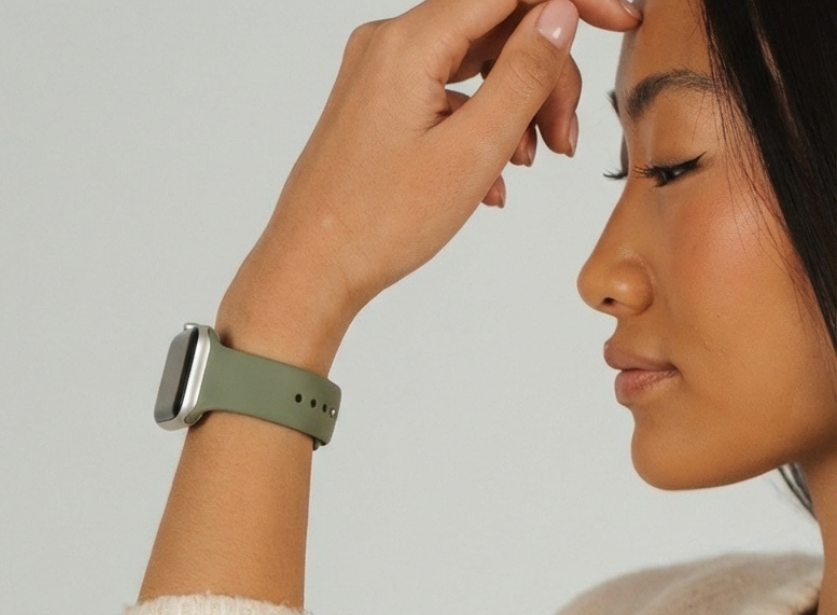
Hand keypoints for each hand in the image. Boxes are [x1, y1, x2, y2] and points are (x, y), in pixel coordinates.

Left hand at [216, 0, 640, 371]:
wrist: (309, 270)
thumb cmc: (376, 224)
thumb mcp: (471, 151)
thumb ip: (523, 76)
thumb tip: (559, 14)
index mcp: (410, 43)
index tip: (621, 19)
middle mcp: (389, 46)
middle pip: (495, 27)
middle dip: (543, 78)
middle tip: (564, 140)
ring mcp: (379, 77)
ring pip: (473, 66)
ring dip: (514, 109)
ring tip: (525, 166)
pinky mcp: (377, 108)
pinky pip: (445, 98)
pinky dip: (478, 127)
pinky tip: (491, 180)